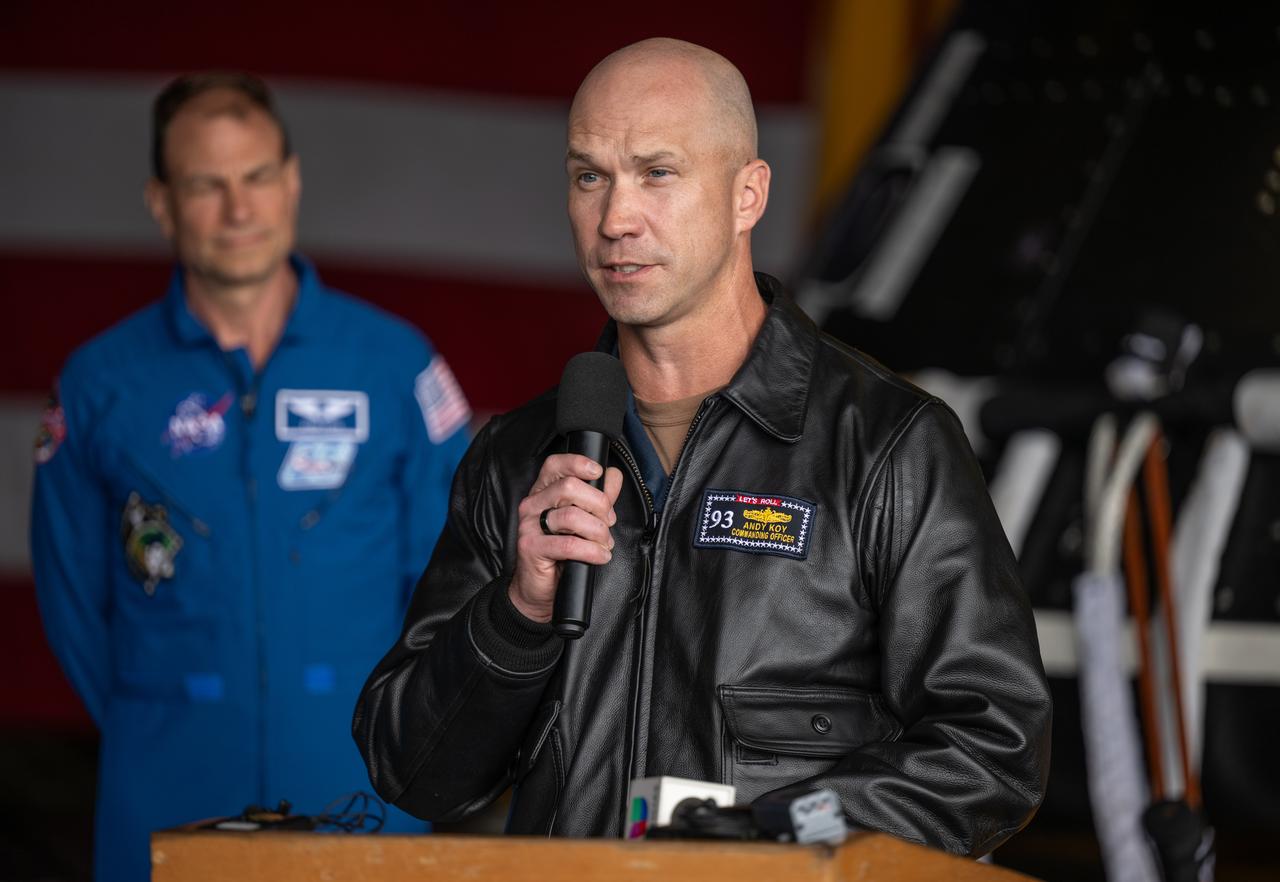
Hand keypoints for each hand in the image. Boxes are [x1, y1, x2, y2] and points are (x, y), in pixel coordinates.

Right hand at [509, 454, 622, 622]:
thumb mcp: (583, 521)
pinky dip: (592, 551)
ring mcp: (529, 525)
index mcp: (543, 492)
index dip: (578, 463)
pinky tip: (600, 556)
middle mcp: (532, 504)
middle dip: (599, 504)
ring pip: (571, 516)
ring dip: (598, 531)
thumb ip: (598, 497)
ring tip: (604, 543)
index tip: (598, 472)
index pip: (555, 464)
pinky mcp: (531, 547)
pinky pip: (569, 544)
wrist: (539, 589)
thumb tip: (613, 476)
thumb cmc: (561, 553)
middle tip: (608, 523)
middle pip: (569, 487)